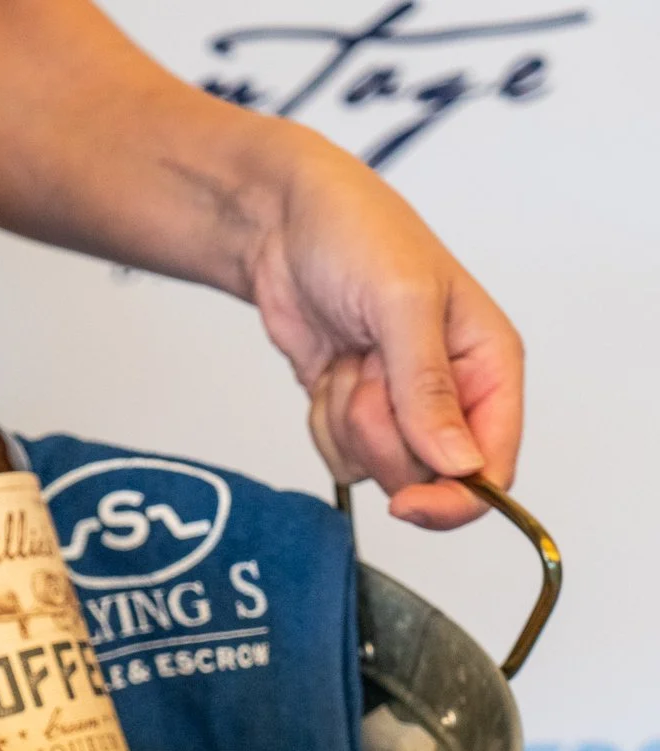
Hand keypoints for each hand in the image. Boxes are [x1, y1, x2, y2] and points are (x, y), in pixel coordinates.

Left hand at [244, 132, 522, 528]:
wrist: (281, 225)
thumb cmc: (356, 235)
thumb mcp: (402, 302)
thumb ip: (429, 388)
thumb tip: (460, 465)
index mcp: (489, 365)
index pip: (493, 466)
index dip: (454, 499)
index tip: (406, 503)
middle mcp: (453, 393)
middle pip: (426, 476)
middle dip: (381, 434)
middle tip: (366, 371)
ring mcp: (400, 406)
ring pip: (377, 468)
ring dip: (347, 422)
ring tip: (349, 357)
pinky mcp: (354, 410)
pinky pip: (339, 455)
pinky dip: (322, 421)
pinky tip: (329, 369)